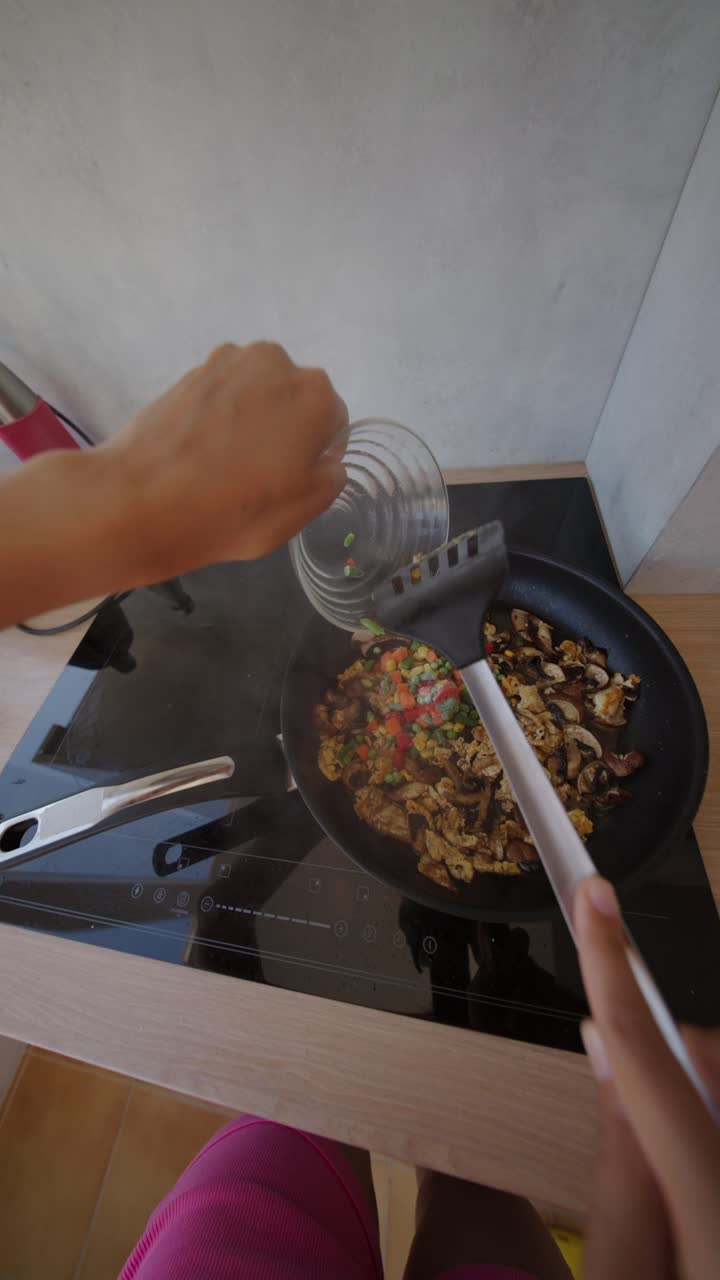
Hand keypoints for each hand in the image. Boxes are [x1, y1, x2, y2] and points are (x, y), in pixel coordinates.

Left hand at [105, 341, 347, 579]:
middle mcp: (276, 363)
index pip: (333, 423)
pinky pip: (222, 394)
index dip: (316, 457)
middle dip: (285, 430)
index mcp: (315, 395)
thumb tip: (325, 460)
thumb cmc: (231, 512)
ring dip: (251, 419)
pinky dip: (218, 415)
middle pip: (295, 401)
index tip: (289, 482)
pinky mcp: (189, 371)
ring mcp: (227, 362)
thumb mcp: (300, 511)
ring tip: (223, 462)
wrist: (139, 501)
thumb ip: (330, 478)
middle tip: (257, 474)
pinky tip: (199, 450)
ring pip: (257, 394)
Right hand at [575, 876, 719, 1278]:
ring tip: (686, 1215)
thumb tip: (604, 1049)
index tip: (592, 894)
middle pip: (707, 1070)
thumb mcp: (624, 1275)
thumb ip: (617, 1168)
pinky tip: (699, 1206)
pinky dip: (707, 1131)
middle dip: (668, 1074)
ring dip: (692, 1114)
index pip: (654, 1067)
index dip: (614, 972)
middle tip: (649, 1161)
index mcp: (716, 1204)